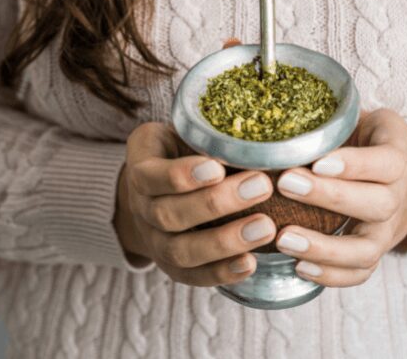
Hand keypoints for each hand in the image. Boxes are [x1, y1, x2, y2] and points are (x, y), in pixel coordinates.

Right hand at [113, 122, 276, 285]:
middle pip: (169, 215)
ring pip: (180, 251)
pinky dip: (222, 273)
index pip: (151, 176)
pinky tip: (252, 263)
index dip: (182, 175)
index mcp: (141, 166)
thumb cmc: (181, 151)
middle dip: (216, 203)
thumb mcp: (183, 131)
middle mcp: (141, 207)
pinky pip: (192, 276)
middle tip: (261, 186)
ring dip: (224, 242)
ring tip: (266, 227)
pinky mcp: (172, 266)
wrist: (155, 189)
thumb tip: (264, 131)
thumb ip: (209, 133)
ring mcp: (154, 241)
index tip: (218, 166)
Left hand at [273, 108, 406, 286]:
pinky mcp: (375, 252)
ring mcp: (387, 230)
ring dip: (325, 247)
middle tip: (286, 184)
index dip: (353, 164)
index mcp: (397, 156)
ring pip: (367, 248)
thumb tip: (269, 102)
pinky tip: (298, 267)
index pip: (384, 162)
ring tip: (284, 239)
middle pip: (376, 203)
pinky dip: (332, 276)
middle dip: (329, 196)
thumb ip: (327, 113)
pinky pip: (360, 273)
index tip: (316, 160)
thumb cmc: (366, 138)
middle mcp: (397, 195)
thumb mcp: (357, 116)